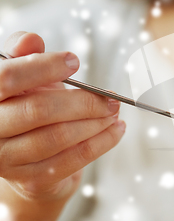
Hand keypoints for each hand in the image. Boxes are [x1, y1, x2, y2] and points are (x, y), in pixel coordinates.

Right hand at [0, 32, 125, 201]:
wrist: (29, 158)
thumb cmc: (28, 106)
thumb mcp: (24, 78)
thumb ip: (24, 55)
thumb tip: (31, 40)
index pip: (7, 78)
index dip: (43, 67)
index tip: (74, 61)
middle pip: (39, 110)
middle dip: (83, 100)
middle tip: (111, 97)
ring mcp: (7, 159)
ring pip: (58, 137)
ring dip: (96, 122)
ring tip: (115, 112)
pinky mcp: (31, 180)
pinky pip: (72, 159)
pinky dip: (101, 142)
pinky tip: (116, 130)